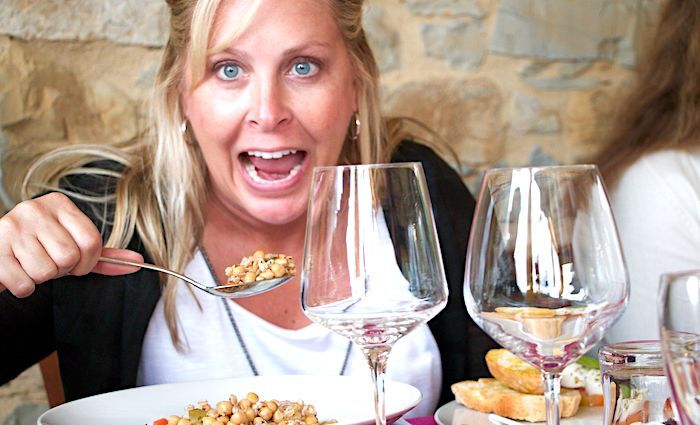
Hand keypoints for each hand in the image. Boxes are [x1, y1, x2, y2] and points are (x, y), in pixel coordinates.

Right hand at [0, 192, 143, 297]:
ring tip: (29, 265)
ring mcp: (12, 228)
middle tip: (48, 262)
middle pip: (69, 257)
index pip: (92, 241)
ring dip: (40, 278)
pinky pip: (24, 284)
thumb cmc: (36, 249)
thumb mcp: (69, 245)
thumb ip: (103, 255)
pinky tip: (15, 272)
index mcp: (58, 204)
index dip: (87, 262)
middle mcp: (34, 210)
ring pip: (46, 271)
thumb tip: (138, 262)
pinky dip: (22, 287)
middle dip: (62, 270)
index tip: (75, 263)